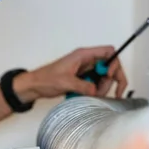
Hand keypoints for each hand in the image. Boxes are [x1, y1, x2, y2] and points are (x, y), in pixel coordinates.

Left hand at [14, 46, 128, 102]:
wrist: (34, 86)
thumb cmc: (45, 79)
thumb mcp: (65, 82)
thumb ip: (83, 86)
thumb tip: (96, 91)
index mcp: (83, 55)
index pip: (108, 52)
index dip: (113, 63)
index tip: (108, 76)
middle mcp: (86, 61)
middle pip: (110, 66)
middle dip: (109, 80)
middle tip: (101, 92)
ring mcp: (85, 70)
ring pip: (103, 77)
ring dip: (102, 88)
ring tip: (92, 96)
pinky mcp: (82, 79)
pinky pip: (96, 84)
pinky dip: (96, 91)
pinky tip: (88, 97)